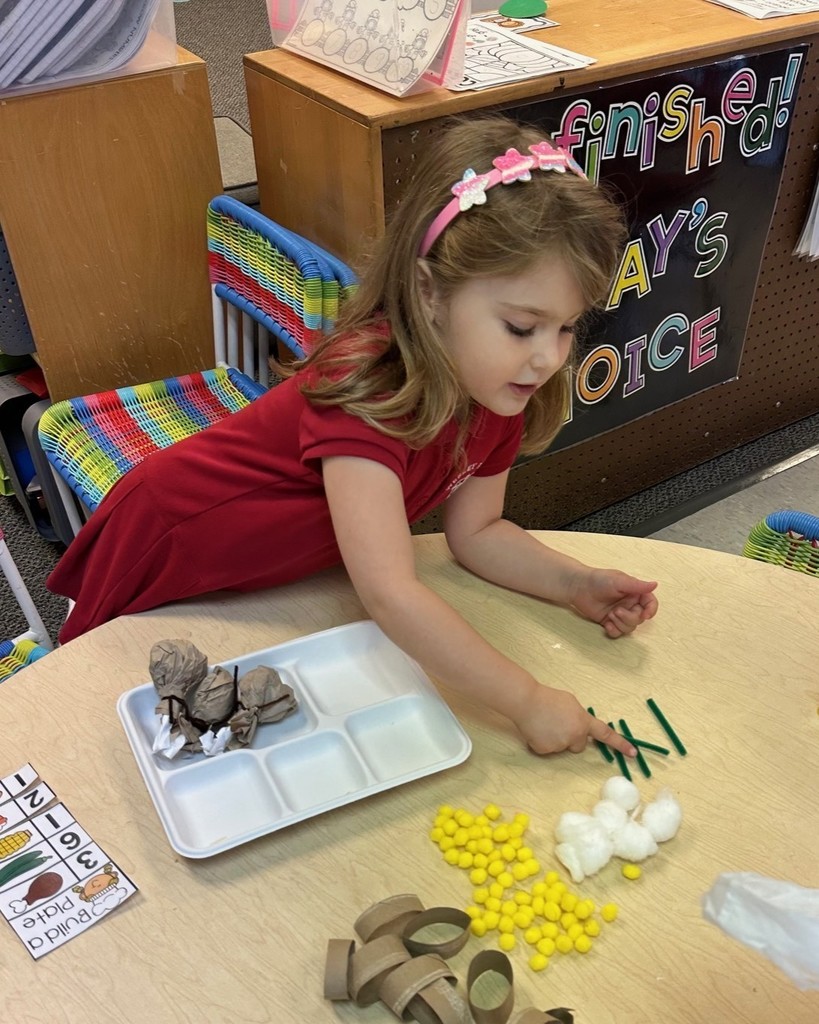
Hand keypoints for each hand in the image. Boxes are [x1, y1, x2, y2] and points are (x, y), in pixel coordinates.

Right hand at [513, 685, 635, 756]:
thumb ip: (579, 716)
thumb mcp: (570, 702)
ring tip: (543, 723)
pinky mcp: (545, 750)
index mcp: (583, 721)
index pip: (605, 734)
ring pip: (561, 747)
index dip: (620, 744)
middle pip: (578, 745)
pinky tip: (536, 730)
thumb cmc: (548, 697)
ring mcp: (560, 745)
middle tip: (557, 724)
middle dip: (570, 738)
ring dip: (555, 738)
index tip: (633, 753)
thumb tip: (579, 725)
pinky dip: (542, 742)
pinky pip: (547, 749)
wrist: (526, 701)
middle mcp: (575, 735)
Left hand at [569, 568, 658, 637]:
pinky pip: (618, 632)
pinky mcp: (609, 621)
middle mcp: (629, 604)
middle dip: (630, 618)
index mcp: (634, 593)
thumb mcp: (619, 581)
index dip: (651, 610)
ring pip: (630, 627)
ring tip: (610, 615)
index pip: (650, 603)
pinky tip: (607, 626)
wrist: (578, 586)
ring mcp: (619, 613)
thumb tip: (655, 584)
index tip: (645, 615)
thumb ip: (637, 585)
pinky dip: (614, 631)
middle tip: (616, 612)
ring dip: (621, 624)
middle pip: (640, 618)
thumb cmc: (599, 580)